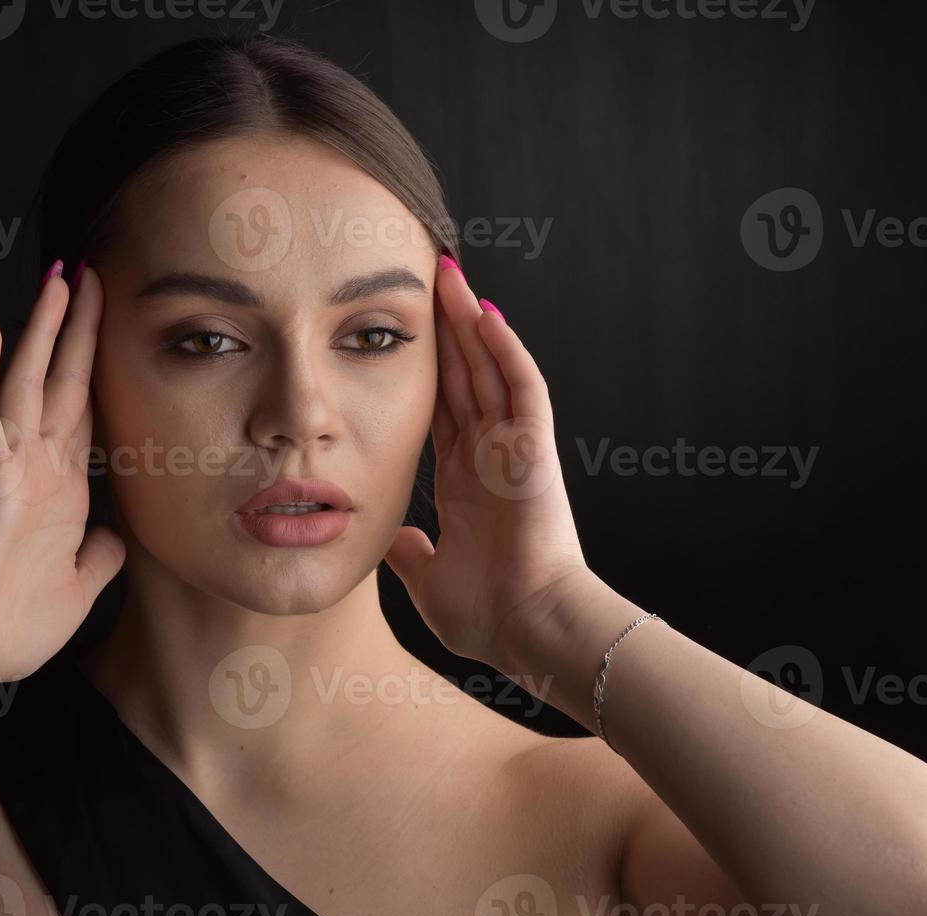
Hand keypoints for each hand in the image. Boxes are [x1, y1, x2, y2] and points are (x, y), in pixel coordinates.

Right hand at [0, 261, 125, 685]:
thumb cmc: (12, 623)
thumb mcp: (81, 583)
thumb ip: (101, 554)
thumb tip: (118, 536)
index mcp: (60, 486)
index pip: (82, 407)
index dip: (95, 362)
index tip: (107, 320)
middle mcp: (35, 465)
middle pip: (59, 380)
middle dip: (76, 326)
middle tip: (88, 271)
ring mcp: (9, 468)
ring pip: (24, 381)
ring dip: (39, 329)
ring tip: (55, 278)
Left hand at [383, 256, 598, 675]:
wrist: (527, 630)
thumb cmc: (488, 614)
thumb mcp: (427, 576)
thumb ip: (410, 551)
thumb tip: (390, 538)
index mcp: (464, 481)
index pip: (440, 406)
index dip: (424, 368)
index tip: (400, 331)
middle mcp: (489, 456)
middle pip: (464, 374)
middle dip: (445, 327)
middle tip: (424, 277)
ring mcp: (514, 449)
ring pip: (490, 368)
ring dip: (470, 321)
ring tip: (449, 274)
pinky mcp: (536, 449)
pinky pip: (522, 388)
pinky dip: (505, 350)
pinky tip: (485, 313)